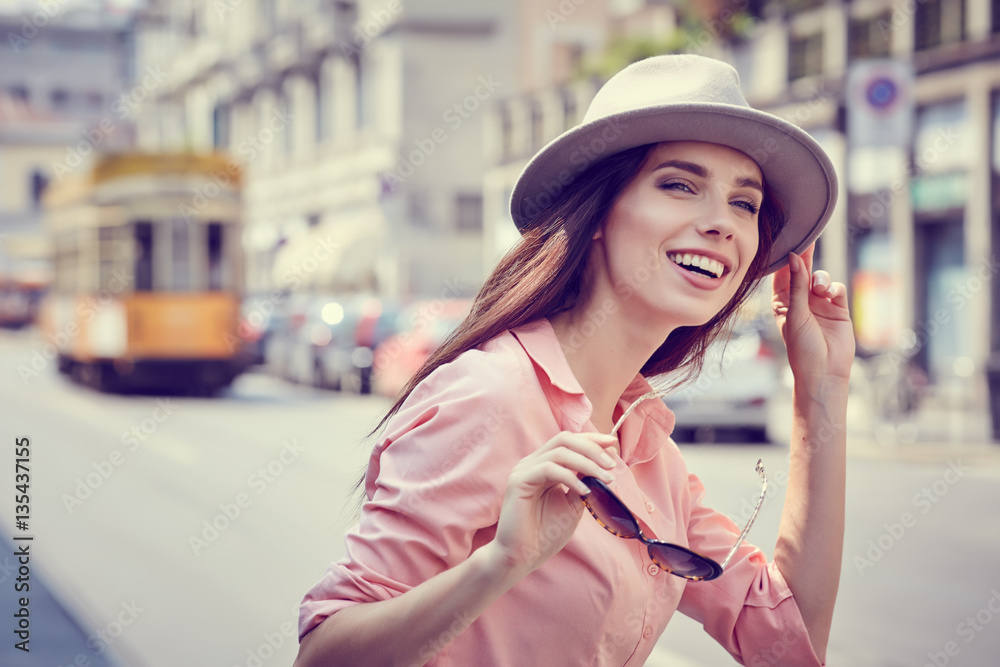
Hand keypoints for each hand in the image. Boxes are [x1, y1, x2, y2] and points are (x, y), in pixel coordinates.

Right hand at [486, 432, 616, 576]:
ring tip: (605, 478)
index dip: (591, 439)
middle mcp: (532, 463)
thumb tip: (606, 462)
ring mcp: (523, 470)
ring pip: (559, 452)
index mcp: (544, 465)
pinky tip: (584, 490)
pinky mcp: (518, 481)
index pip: (568, 441)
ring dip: (586, 463)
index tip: (613, 444)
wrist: (523, 557)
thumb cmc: (546, 533)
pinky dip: (570, 477)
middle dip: (592, 448)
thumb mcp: (573, 503)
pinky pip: (547, 469)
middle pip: (564, 440)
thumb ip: (585, 482)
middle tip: (611, 465)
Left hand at [771, 246, 854, 384]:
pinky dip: (834, 288)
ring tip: (819, 290)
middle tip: (807, 235)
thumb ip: (797, 285)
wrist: (825, 370)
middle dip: (805, 255)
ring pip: (821, 277)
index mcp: (782, 302)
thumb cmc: (802, 347)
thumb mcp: (795, 314)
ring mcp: (819, 303)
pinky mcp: (838, 307)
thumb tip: (793, 257)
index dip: (784, 259)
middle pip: (802, 271)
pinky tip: (830, 296)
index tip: (786, 239)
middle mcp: (800, 300)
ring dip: (820, 279)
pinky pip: (836, 287)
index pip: (782, 275)